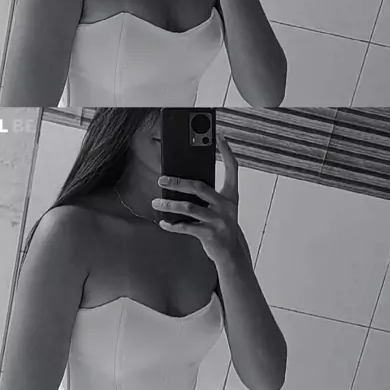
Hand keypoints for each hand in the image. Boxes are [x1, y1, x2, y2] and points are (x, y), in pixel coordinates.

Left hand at [152, 133, 241, 267]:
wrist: (231, 252)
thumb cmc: (221, 224)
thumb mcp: (220, 207)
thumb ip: (208, 194)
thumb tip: (182, 180)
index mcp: (232, 195)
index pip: (233, 168)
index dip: (228, 151)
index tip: (219, 136)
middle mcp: (227, 205)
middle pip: (199, 187)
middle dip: (177, 182)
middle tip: (161, 179)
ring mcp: (219, 220)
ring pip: (189, 207)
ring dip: (169, 205)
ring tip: (156, 202)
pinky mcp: (210, 235)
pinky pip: (186, 227)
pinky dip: (172, 224)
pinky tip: (163, 222)